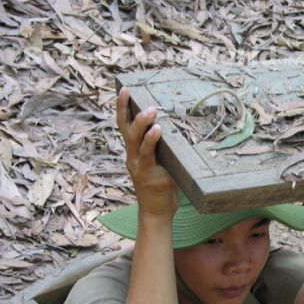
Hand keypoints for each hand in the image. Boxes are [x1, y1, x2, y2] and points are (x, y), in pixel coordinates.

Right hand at [116, 87, 177, 218]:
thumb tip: (180, 127)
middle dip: (130, 111)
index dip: (122, 108)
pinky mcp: (150, 177)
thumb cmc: (162, 187)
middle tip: (137, 95)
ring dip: (143, 126)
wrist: (157, 214)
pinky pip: (150, 158)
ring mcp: (140, 168)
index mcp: (134, 153)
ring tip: (152, 112)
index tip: (125, 89)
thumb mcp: (161, 163)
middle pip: (126, 131)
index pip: (124, 126)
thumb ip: (164, 149)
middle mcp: (133, 158)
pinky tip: (159, 132)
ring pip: (136, 142)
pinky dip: (153, 143)